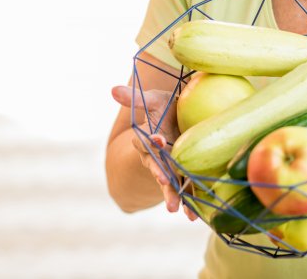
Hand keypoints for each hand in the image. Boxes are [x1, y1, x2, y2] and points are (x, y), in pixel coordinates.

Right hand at [111, 85, 197, 220]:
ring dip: (174, 196)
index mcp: (146, 138)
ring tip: (178, 211)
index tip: (157, 140)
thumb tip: (112, 89)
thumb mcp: (151, 100)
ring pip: (171, 182)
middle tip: (164, 182)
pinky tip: (194, 217)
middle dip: (161, 175)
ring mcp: (170, 166)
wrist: (175, 120)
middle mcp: (156, 156)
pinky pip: (187, 188)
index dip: (151, 141)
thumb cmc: (163, 108)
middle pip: (157, 166)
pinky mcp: (184, 173)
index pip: (146, 140)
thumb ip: (135, 99)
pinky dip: (191, 201)